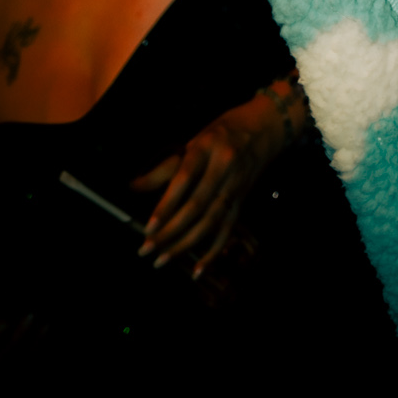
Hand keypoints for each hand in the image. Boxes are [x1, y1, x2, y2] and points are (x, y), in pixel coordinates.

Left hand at [130, 93, 284, 274]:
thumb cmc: (221, 134)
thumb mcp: (193, 142)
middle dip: (171, 231)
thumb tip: (133, 186)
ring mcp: (235, 185)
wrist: (264, 127)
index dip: (167, 204)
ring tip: (162, 260)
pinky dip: (213, 252)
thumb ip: (164, 168)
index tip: (149, 226)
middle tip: (147, 248)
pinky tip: (197, 270)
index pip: (184, 178)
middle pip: (197, 205)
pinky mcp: (242, 201)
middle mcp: (224, 166)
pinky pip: (227, 230)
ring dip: (185, 244)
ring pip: (211, 221)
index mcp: (207, 147)